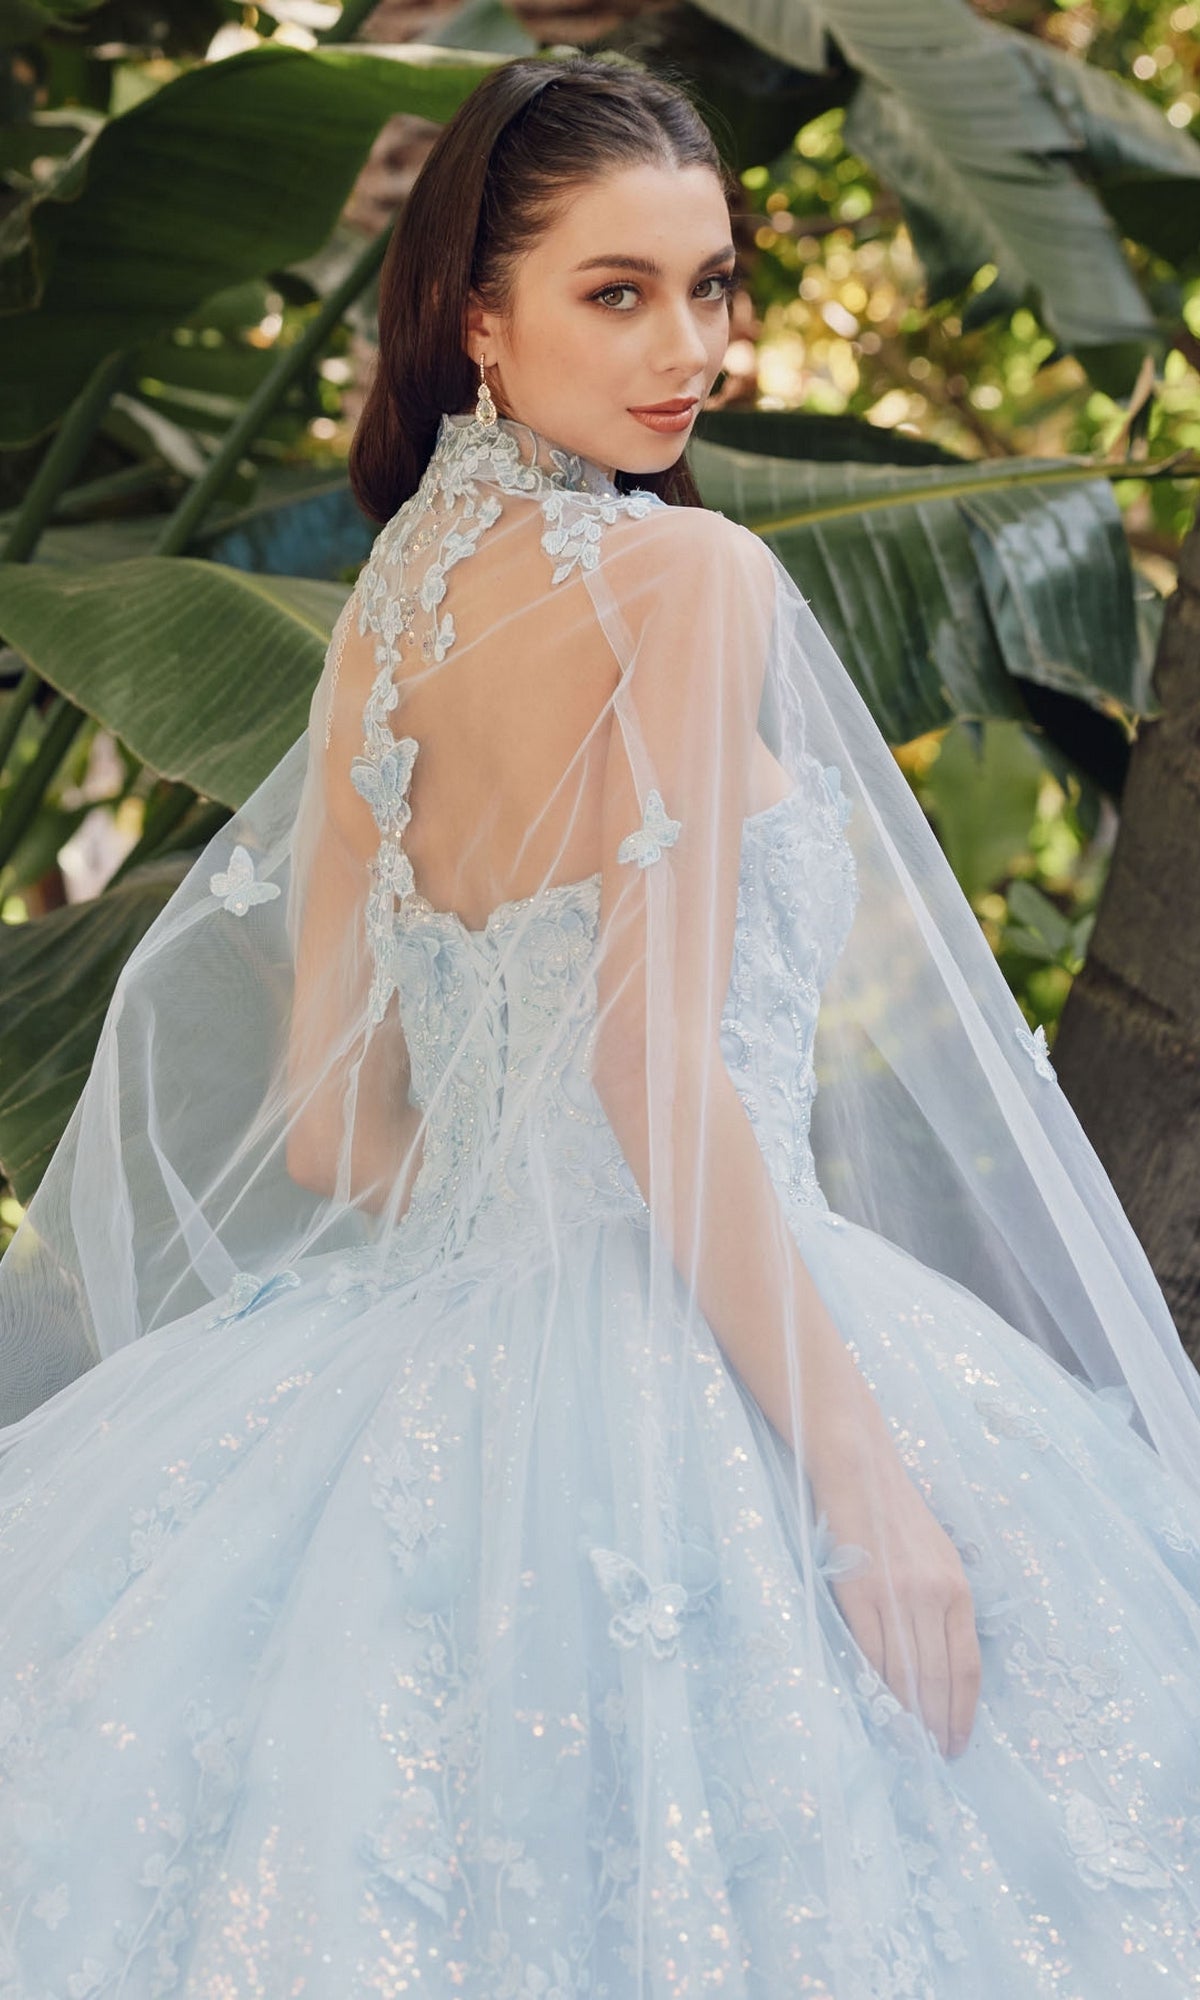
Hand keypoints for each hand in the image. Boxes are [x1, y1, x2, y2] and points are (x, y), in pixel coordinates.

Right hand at [807, 1397, 981, 1758]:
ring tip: (907, 1744)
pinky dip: (874, 1686)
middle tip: (934, 1757)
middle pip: (937, 1679)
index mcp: (958, 1589)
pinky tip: (876, 1706)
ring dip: (907, 1716)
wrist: (859, 1471)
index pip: (967, 1668)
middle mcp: (932, 1596)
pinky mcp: (858, 1593)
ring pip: (904, 1673)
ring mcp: (895, 1596)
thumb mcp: (939, 1557)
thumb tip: (942, 1663)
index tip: (958, 1743)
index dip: (963, 1713)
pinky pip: (869, 1653)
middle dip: (937, 1725)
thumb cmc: (897, 1515)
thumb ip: (944, 1605)